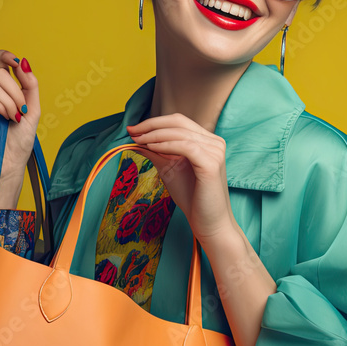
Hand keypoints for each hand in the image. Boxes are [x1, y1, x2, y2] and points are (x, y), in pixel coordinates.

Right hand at [0, 49, 40, 181]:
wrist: (9, 162)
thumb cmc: (20, 140)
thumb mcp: (33, 108)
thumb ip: (30, 84)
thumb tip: (23, 61)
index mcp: (6, 91)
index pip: (1, 64)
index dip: (6, 57)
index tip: (16, 61)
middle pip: (0, 72)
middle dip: (16, 91)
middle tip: (21, 110)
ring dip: (11, 102)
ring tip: (12, 118)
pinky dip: (1, 106)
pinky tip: (3, 119)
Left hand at [125, 113, 236, 242]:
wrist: (209, 223)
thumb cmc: (193, 199)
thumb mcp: (170, 169)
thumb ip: (157, 153)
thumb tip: (136, 140)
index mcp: (208, 141)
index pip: (178, 122)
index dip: (154, 122)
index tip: (133, 129)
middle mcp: (215, 142)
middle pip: (179, 122)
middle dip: (151, 125)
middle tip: (132, 131)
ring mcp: (215, 152)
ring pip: (180, 133)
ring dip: (155, 135)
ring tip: (138, 141)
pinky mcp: (211, 164)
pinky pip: (185, 146)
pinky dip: (166, 144)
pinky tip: (151, 148)